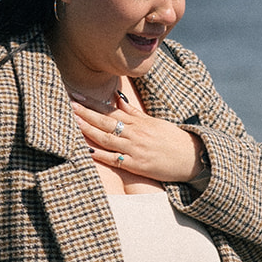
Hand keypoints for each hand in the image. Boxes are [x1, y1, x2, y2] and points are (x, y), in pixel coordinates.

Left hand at [71, 97, 206, 183]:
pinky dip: (100, 155)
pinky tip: (86, 150)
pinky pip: (114, 159)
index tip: (76, 95)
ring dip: (88, 129)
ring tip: (72, 121)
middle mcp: (135, 133)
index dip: (92, 103)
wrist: (193, 158)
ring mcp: (135, 150)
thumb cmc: (173, 140)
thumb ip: (134, 112)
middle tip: (68, 104)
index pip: (111, 110)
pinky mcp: (137, 165)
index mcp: (139, 122)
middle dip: (85, 112)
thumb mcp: (154, 122)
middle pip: (105, 122)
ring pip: (107, 138)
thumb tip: (117, 97)